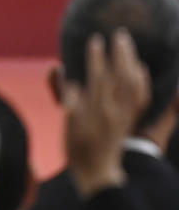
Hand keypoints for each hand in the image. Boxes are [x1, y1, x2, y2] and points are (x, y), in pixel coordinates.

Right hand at [64, 29, 149, 197]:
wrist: (98, 174)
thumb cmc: (78, 153)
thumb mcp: (69, 131)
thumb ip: (71, 107)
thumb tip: (73, 84)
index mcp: (98, 112)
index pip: (99, 78)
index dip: (97, 58)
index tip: (95, 40)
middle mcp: (115, 111)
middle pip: (122, 77)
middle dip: (121, 54)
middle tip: (120, 34)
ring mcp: (125, 115)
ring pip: (135, 84)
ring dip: (133, 62)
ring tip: (128, 46)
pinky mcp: (130, 119)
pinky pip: (141, 96)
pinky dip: (142, 80)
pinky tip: (139, 69)